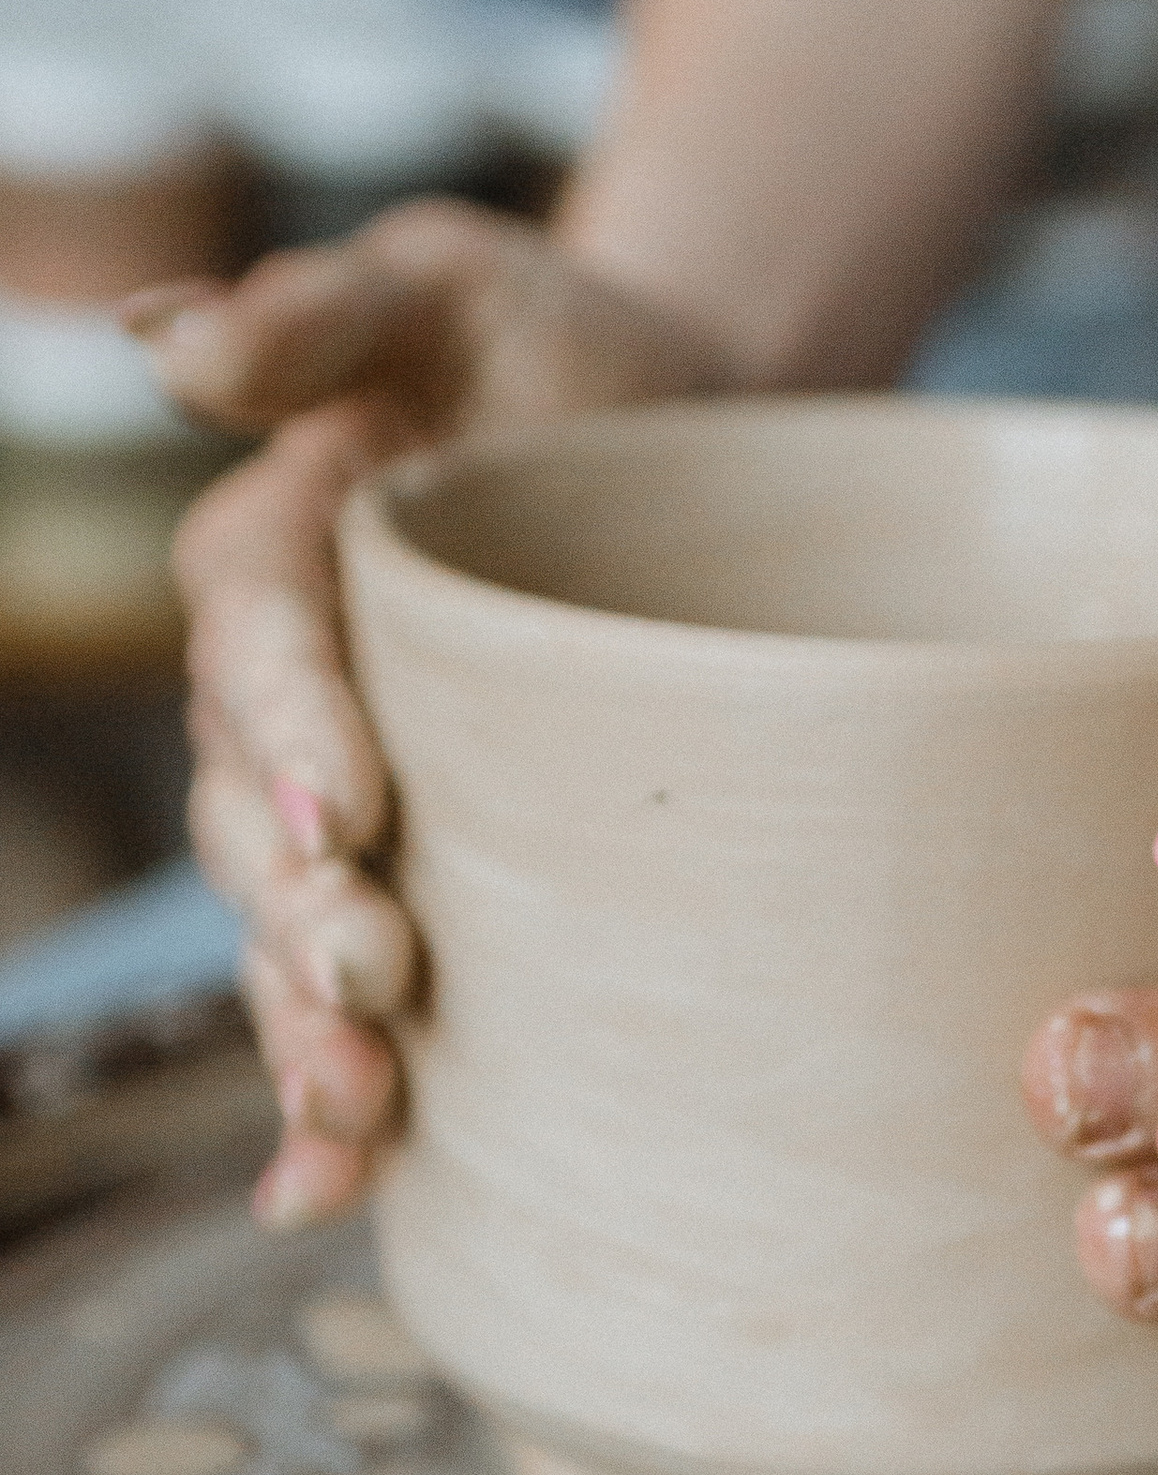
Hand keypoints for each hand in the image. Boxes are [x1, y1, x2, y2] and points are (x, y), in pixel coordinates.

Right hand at [132, 207, 730, 1225]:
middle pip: (251, 817)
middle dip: (300, 910)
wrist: (676, 428)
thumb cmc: (550, 345)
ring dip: (303, 1020)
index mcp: (275, 554)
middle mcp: (282, 693)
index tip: (345, 809)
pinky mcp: (414, 871)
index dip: (287, 730)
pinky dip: (324, 1096)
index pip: (257, 648)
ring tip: (357, 1100)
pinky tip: (329, 1191)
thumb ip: (313, 311)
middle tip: (377, 976)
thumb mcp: (443, 283)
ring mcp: (339, 796)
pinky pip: (339, 987)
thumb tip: (164, 338)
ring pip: (283, 924)